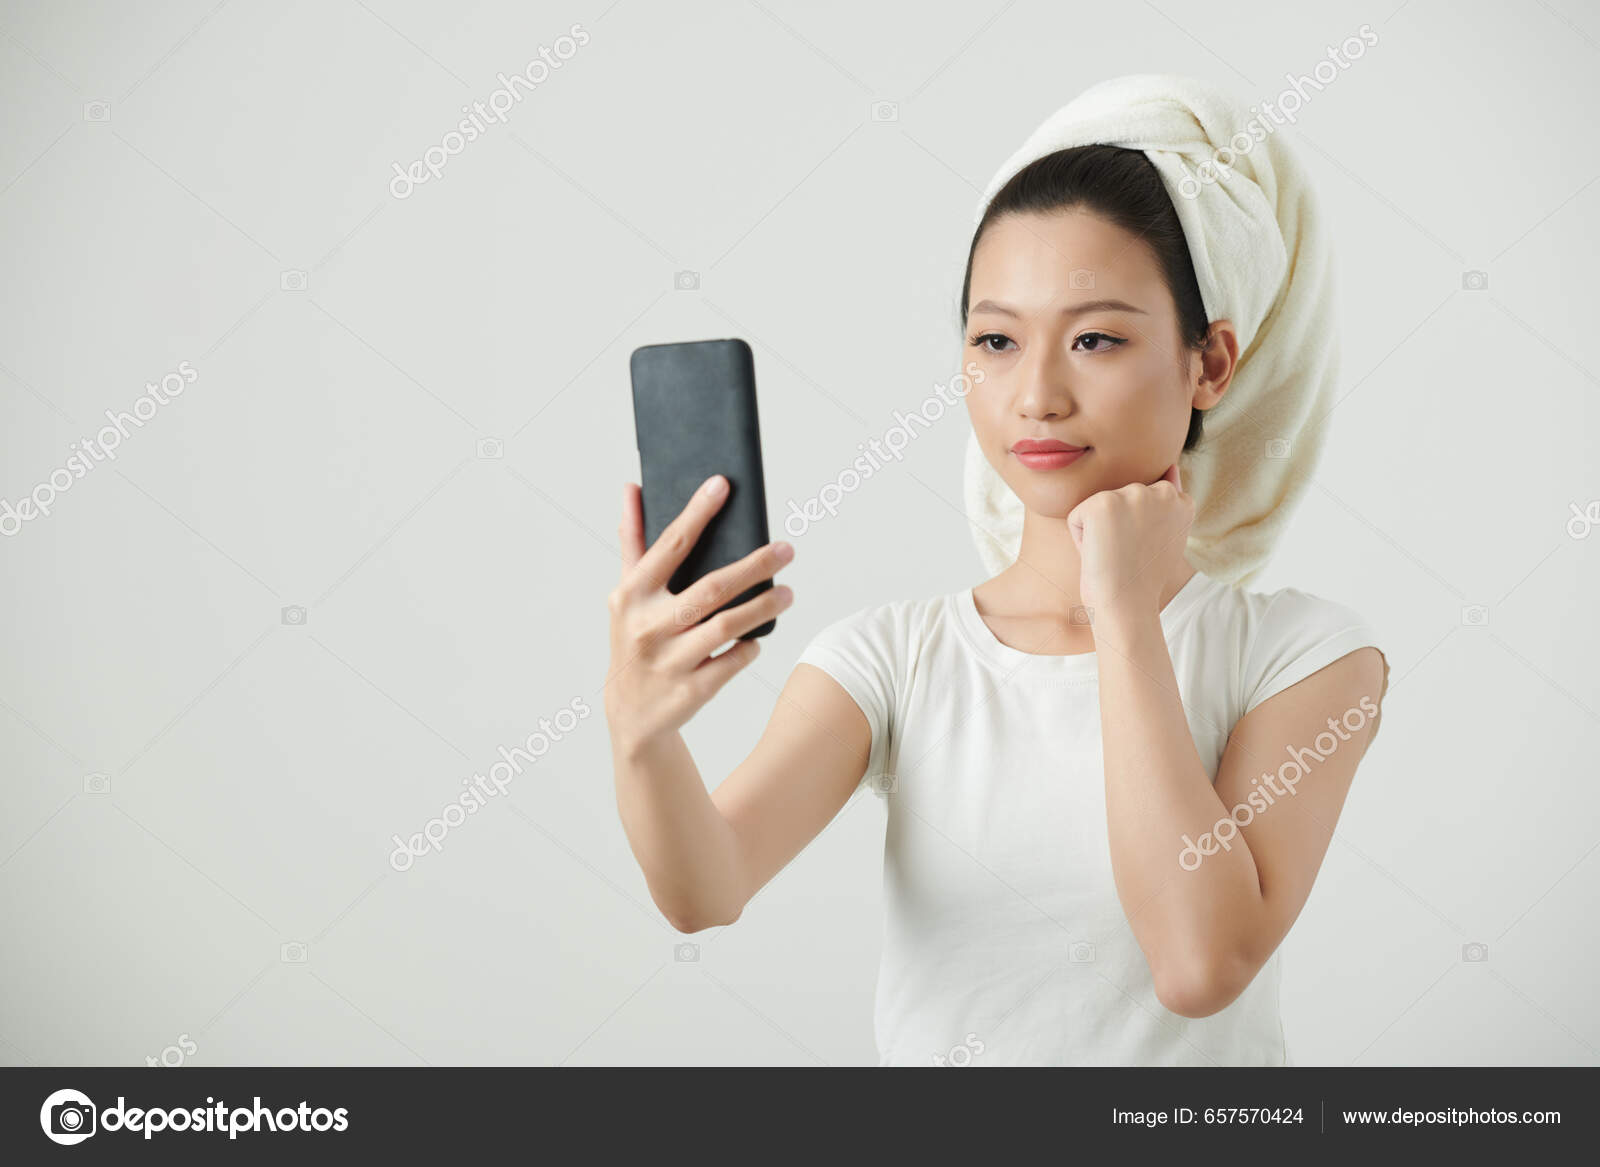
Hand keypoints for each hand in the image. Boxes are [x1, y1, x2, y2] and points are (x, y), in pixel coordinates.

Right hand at [604, 474, 795, 751]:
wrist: (631, 713)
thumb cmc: (634, 638)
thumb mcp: (627, 594)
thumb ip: (633, 542)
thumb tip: (633, 488)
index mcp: (632, 595)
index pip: (670, 546)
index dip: (696, 513)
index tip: (722, 485)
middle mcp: (648, 626)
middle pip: (711, 588)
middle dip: (754, 565)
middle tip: (787, 550)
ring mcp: (670, 661)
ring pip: (727, 627)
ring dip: (763, 606)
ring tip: (788, 593)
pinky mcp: (692, 690)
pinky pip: (733, 661)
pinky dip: (750, 646)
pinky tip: (759, 635)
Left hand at [1066, 462, 1193, 619]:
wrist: (1127, 605)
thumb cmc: (1142, 580)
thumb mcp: (1167, 536)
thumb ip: (1169, 501)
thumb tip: (1171, 465)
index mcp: (1182, 502)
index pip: (1145, 503)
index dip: (1138, 534)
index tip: (1145, 552)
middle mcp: (1161, 492)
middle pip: (1119, 504)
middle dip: (1118, 529)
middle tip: (1128, 556)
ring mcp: (1133, 494)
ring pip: (1098, 510)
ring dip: (1100, 534)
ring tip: (1115, 556)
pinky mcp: (1102, 502)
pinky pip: (1077, 519)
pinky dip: (1080, 540)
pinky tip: (1099, 554)